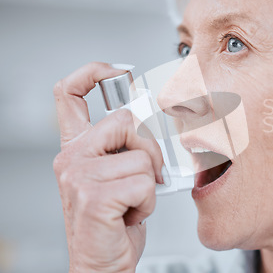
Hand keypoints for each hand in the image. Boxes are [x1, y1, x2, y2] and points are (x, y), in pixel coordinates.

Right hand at [53, 62, 163, 271]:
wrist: (103, 263)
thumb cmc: (115, 221)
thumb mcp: (118, 174)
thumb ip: (126, 144)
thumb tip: (148, 115)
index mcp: (77, 147)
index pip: (70, 93)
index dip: (93, 72)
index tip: (118, 71)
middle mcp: (72, 157)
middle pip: (125, 120)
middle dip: (150, 148)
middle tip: (146, 174)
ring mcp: (79, 176)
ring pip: (141, 156)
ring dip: (149, 183)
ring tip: (132, 201)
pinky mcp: (93, 197)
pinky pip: (143, 182)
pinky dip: (148, 202)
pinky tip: (131, 214)